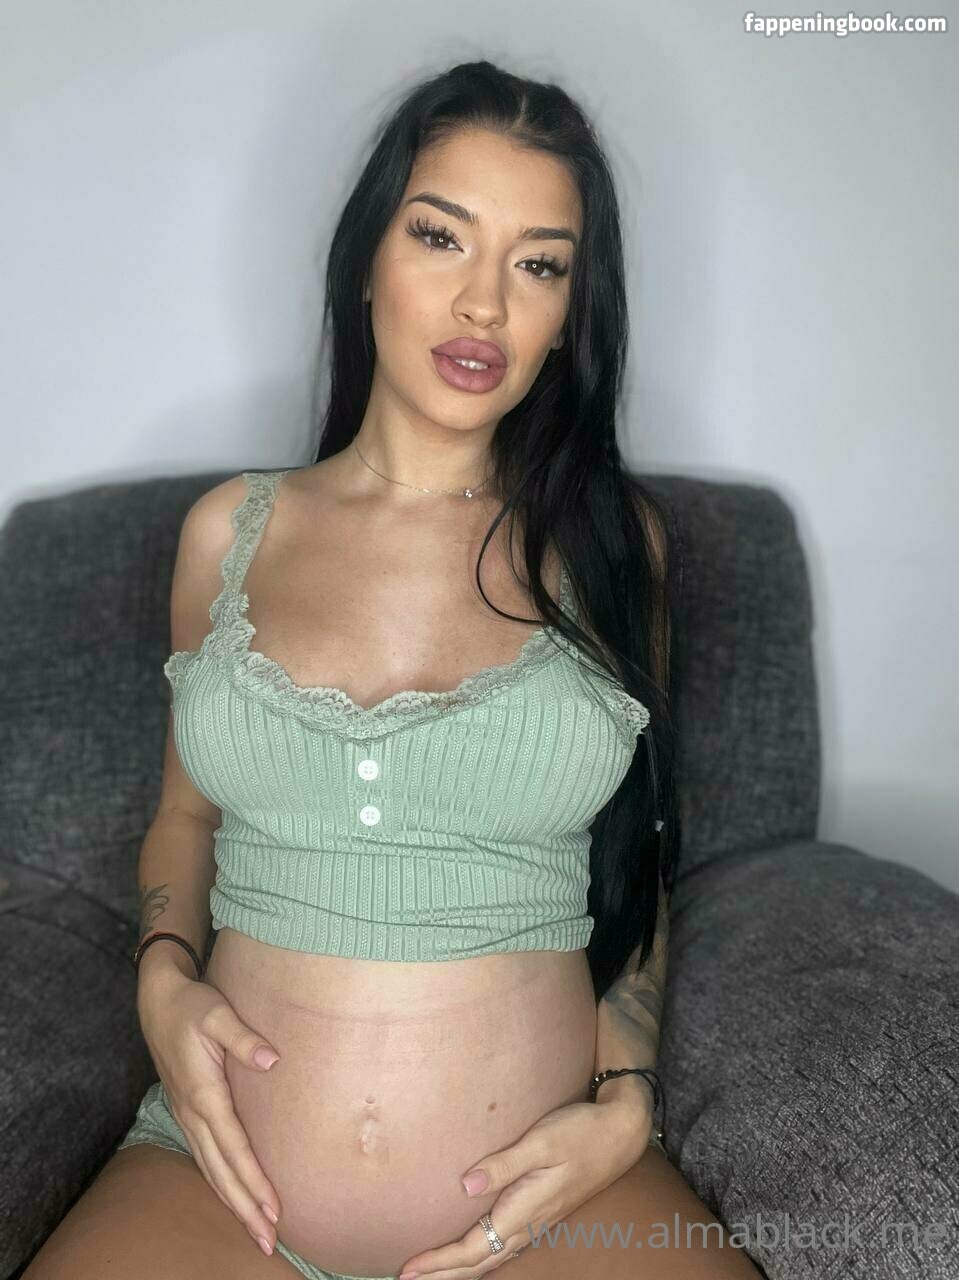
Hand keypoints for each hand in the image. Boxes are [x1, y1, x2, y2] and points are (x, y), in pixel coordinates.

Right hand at [138, 968, 283, 1254]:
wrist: (158, 999)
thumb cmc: (191, 1004)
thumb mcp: (217, 1013)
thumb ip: (244, 1038)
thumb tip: (272, 1060)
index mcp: (204, 1094)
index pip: (234, 1148)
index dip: (254, 1181)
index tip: (274, 1208)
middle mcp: (193, 1112)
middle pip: (222, 1171)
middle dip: (245, 1208)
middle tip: (269, 1241)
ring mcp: (187, 1114)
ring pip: (211, 1169)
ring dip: (234, 1201)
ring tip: (256, 1230)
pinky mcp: (188, 1110)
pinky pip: (205, 1157)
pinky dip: (220, 1182)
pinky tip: (232, 1196)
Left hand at [395, 1094, 653, 1278]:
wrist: (621, 1131)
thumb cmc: (581, 1131)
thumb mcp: (541, 1141)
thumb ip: (504, 1164)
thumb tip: (465, 1185)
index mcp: (524, 1209)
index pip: (472, 1248)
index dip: (439, 1262)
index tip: (407, 1269)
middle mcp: (530, 1222)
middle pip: (479, 1262)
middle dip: (444, 1276)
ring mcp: (539, 1220)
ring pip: (493, 1257)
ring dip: (462, 1271)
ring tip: (434, 1276)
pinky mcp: (543, 1210)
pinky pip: (506, 1246)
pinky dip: (482, 1258)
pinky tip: (475, 1255)